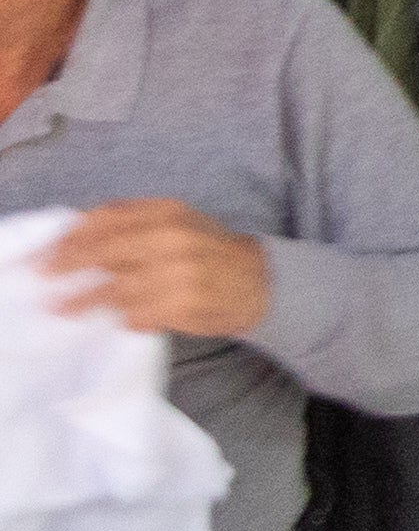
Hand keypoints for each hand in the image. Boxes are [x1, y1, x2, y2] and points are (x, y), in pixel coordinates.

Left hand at [41, 202, 267, 340]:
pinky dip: (123, 318)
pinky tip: (118, 319)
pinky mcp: (183, 304)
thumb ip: (133, 221)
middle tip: (45, 276)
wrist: (261, 281)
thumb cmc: (209, 251)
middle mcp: (173, 237)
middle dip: (70, 264)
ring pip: (116, 287)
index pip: (107, 217)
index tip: (49, 249)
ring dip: (85, 299)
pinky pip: (138, 314)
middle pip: (105, 250)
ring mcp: (179, 272)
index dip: (73, 234)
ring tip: (63, 307)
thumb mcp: (177, 222)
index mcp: (169, 211)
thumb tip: (78, 228)